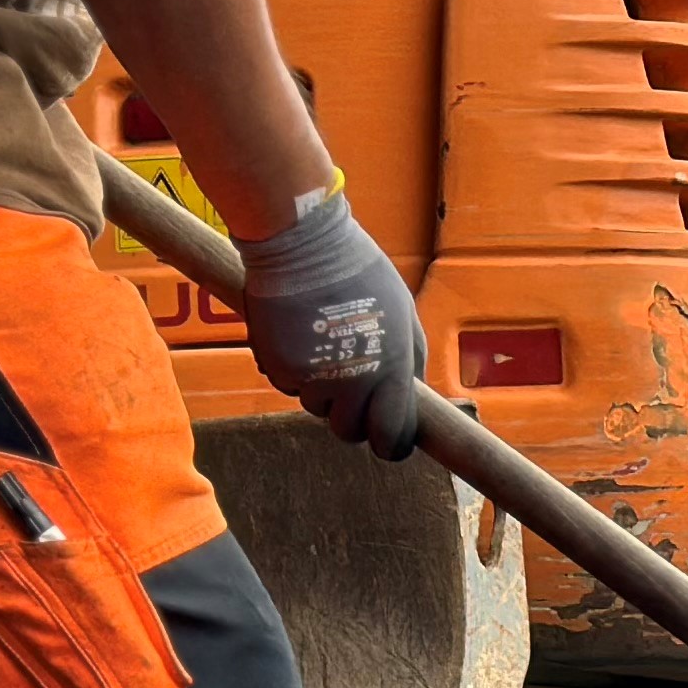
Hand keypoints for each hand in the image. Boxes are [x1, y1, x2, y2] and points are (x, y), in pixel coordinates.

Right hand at [234, 195, 427, 459]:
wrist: (302, 245)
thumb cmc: (359, 272)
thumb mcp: (402, 312)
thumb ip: (408, 358)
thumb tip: (411, 395)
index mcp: (390, 370)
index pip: (391, 436)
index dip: (390, 443)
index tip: (387, 440)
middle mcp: (352, 382)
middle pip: (348, 431)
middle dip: (351, 417)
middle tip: (350, 389)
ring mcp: (311, 378)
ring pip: (315, 408)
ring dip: (321, 390)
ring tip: (324, 345)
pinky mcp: (277, 367)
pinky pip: (289, 385)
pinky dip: (294, 370)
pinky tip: (299, 335)